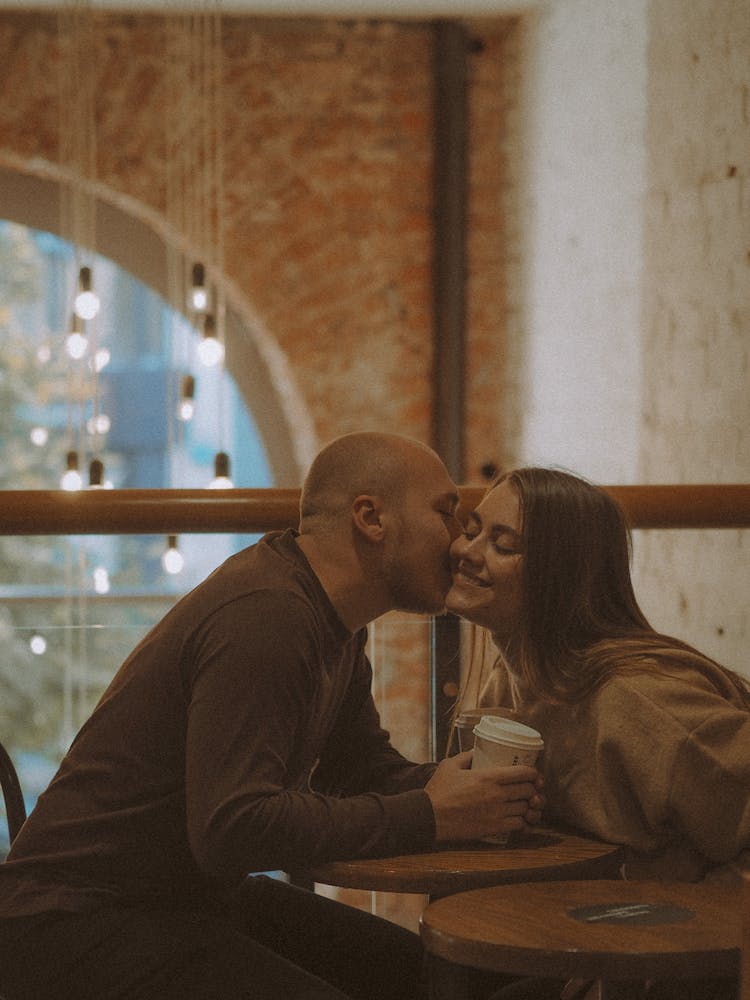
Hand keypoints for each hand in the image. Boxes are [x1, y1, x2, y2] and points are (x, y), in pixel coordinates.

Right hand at [425, 750, 544, 843]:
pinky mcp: (494, 828)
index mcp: (489, 776)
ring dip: (529, 807)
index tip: (533, 774)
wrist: (429, 817)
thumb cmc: (438, 790)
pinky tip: (520, 820)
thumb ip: (466, 756)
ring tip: (526, 805)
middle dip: (533, 789)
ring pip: (526, 809)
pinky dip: (523, 822)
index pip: (524, 773)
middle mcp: (497, 794)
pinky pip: (519, 825)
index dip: (533, 773)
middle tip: (530, 789)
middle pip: (529, 791)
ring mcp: (497, 813)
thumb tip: (477, 752)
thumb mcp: (450, 765)